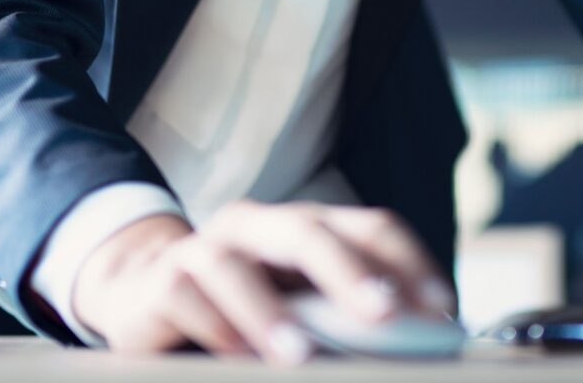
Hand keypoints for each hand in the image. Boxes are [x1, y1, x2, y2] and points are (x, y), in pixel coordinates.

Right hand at [70, 200, 454, 363]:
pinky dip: (216, 326)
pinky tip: (238, 355)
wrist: (142, 296)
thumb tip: (407, 351)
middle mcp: (257, 226)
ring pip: (236, 267)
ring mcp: (206, 249)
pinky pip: (187, 296)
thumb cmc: (240, 306)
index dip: (408, 262)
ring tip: (301, 355)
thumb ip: (344, 320)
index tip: (440, 307)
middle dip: (351, 272)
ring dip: (271, 314)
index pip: (368, 227)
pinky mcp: (163, 281)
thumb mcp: (299, 309)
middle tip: (386, 312)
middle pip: (309, 232)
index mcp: (304, 226)